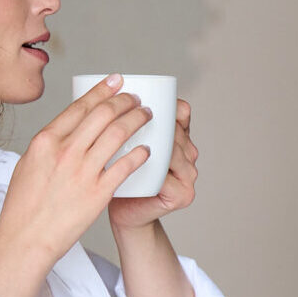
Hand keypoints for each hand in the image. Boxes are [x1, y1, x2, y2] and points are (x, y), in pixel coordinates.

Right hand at [0, 74, 151, 265]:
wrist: (25, 240)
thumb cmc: (24, 206)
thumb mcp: (28, 164)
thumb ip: (49, 145)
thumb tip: (68, 129)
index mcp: (45, 141)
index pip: (80, 106)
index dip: (103, 90)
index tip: (117, 81)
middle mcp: (64, 152)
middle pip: (103, 114)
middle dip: (125, 101)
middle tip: (136, 99)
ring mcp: (82, 172)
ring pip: (118, 134)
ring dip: (137, 120)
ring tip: (147, 117)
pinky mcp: (98, 193)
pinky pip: (126, 166)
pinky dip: (140, 154)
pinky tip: (148, 150)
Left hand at [108, 99, 198, 230]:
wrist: (124, 213)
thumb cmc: (119, 175)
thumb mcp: (124, 143)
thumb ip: (125, 120)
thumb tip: (107, 84)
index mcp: (181, 138)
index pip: (181, 113)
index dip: (165, 105)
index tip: (137, 99)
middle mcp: (191, 154)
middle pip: (175, 131)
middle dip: (153, 123)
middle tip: (120, 120)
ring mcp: (190, 175)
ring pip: (172, 151)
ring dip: (153, 144)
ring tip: (124, 140)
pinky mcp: (183, 195)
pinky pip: (168, 177)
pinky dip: (154, 170)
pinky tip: (136, 163)